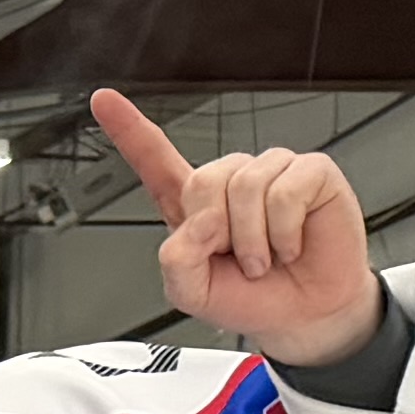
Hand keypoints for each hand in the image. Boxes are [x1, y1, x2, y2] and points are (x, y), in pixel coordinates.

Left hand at [88, 87, 386, 373]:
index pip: (156, 161)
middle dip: (218, 233)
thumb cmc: (252, 299)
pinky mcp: (311, 172)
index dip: (130, 130)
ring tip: (265, 258)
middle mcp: (231, 181)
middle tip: (238, 261)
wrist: (305, 313)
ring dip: (254, 239)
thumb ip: (177, 262)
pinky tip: (291, 244)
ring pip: (245, 186)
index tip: (103, 100)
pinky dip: (285, 231)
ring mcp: (272, 171)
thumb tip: (200, 223)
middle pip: (204, 181)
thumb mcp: (194, 295)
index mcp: (193, 207)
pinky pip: (286, 192)